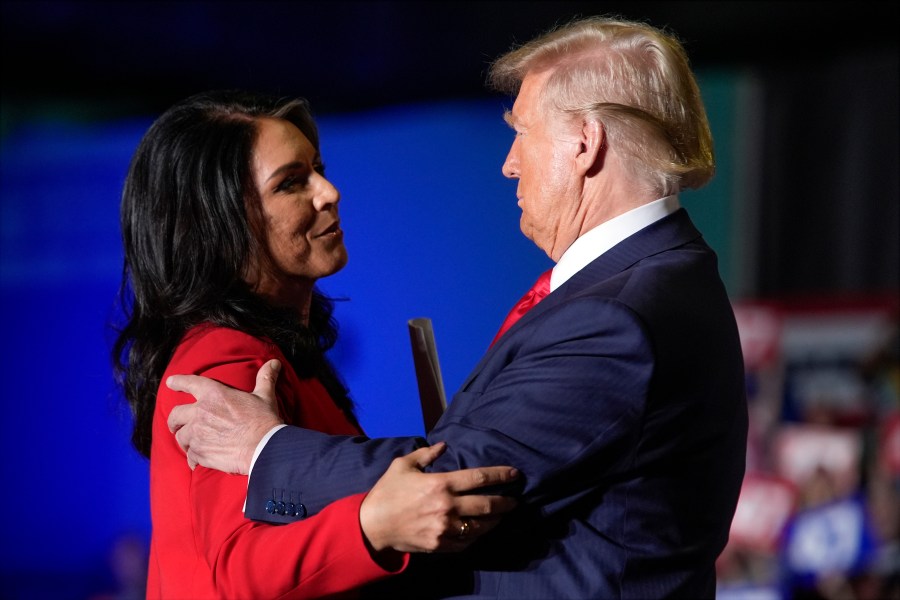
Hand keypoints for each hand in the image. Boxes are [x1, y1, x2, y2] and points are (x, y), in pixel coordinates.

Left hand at [166, 359, 283, 473]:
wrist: (264, 448)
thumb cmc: (264, 420)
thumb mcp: (265, 396)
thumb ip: (265, 378)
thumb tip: (275, 363)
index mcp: (214, 394)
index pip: (190, 383)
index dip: (178, 382)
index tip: (170, 383)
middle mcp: (201, 412)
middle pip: (175, 415)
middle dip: (173, 420)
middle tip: (175, 425)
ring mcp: (197, 433)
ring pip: (180, 437)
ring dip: (185, 441)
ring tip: (190, 445)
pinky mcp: (199, 452)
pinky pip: (189, 456)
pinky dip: (192, 458)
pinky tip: (196, 461)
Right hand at [359, 442, 518, 553]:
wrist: (372, 525)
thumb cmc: (387, 491)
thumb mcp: (403, 465)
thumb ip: (425, 454)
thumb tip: (443, 446)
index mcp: (441, 483)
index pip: (479, 477)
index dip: (501, 475)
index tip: (515, 474)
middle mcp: (447, 506)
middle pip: (487, 505)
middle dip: (506, 502)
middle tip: (515, 501)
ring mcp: (445, 528)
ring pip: (481, 526)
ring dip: (495, 521)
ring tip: (501, 516)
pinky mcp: (440, 545)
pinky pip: (466, 543)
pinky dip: (477, 536)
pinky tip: (480, 531)